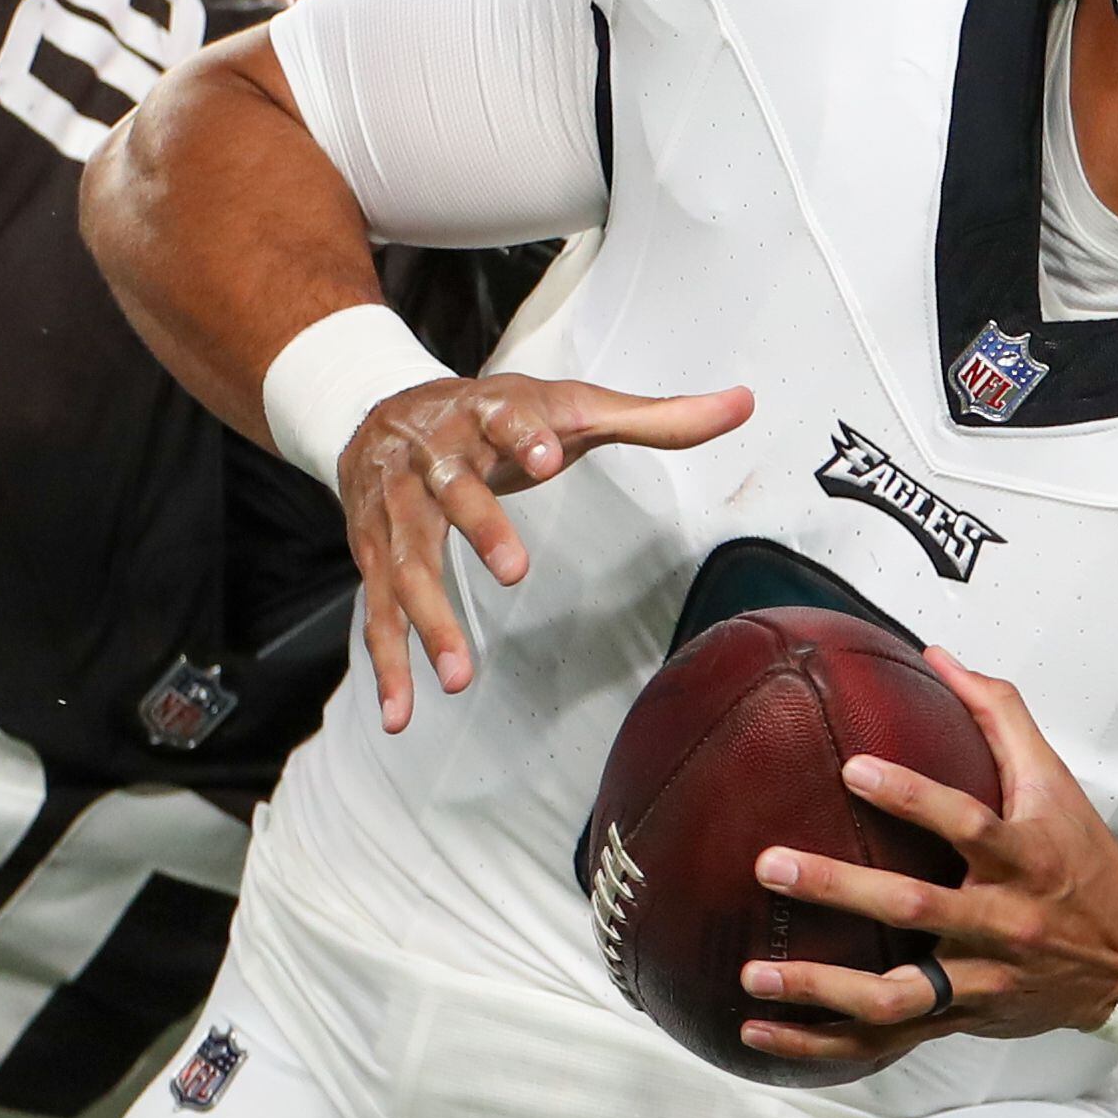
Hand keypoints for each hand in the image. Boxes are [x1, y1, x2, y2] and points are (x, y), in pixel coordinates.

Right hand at [340, 373, 750, 730]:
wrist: (379, 408)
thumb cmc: (495, 415)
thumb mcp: (572, 405)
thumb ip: (656, 415)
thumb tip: (744, 403)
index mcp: (486, 413)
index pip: (505, 418)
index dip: (524, 436)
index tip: (550, 458)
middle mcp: (432, 456)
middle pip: (450, 490)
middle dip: (479, 526)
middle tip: (515, 570)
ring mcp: (396, 506)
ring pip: (408, 562)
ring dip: (430, 620)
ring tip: (460, 677)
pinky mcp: (373, 551)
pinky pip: (375, 611)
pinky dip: (387, 665)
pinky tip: (399, 714)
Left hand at [737, 650, 1117, 1070]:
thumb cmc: (1084, 863)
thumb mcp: (1054, 785)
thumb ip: (998, 716)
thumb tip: (940, 658)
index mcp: (1022, 858)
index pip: (967, 822)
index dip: (911, 796)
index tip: (852, 768)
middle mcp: (1000, 921)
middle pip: (915, 909)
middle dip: (838, 888)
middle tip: (771, 865)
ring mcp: (978, 978)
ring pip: (894, 995)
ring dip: (820, 988)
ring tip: (755, 972)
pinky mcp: (960, 1017)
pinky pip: (886, 1040)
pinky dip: (822, 1044)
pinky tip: (763, 1030)